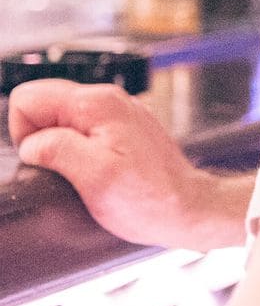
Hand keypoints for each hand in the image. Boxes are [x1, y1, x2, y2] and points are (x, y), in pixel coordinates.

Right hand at [7, 80, 243, 250]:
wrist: (188, 207)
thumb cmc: (150, 198)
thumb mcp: (95, 176)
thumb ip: (57, 149)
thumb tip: (31, 143)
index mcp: (97, 104)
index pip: (28, 97)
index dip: (25, 132)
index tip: (46, 157)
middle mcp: (108, 101)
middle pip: (41, 105)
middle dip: (40, 139)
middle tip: (66, 167)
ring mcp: (115, 114)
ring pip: (58, 120)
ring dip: (59, 147)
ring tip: (84, 171)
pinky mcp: (120, 129)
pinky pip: (79, 131)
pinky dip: (77, 151)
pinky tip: (96, 169)